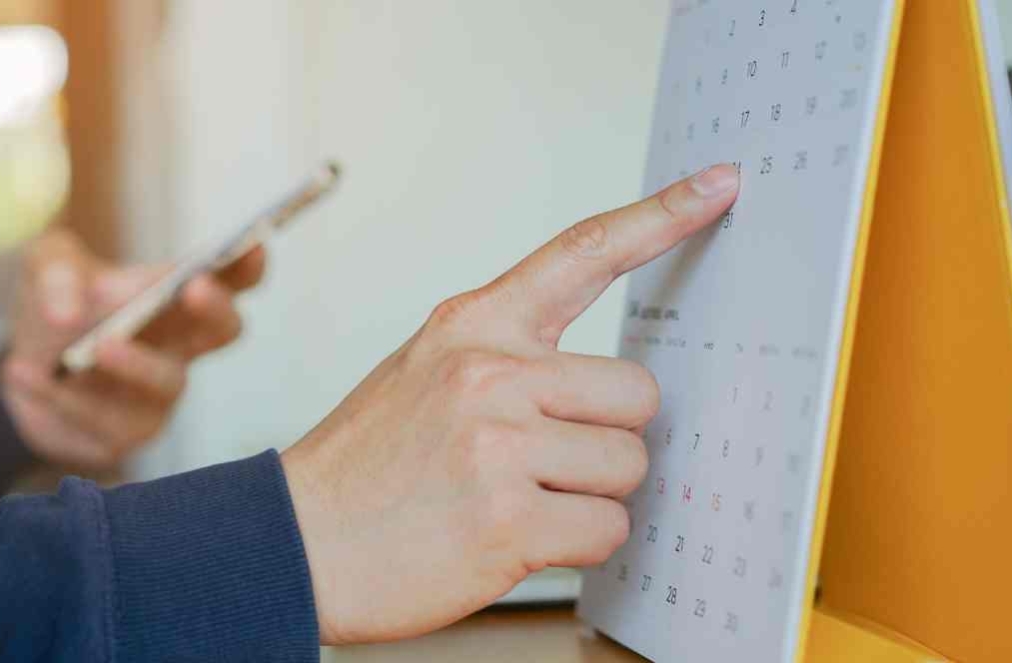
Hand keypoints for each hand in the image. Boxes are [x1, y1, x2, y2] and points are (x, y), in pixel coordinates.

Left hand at [0, 228, 265, 469]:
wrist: (18, 371)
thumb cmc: (54, 308)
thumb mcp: (46, 266)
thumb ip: (56, 270)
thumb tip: (68, 313)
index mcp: (176, 300)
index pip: (230, 280)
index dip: (248, 264)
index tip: (253, 243)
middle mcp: (181, 348)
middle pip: (225, 331)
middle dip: (216, 311)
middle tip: (193, 289)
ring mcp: (159, 396)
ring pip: (168, 383)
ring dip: (137, 363)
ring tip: (99, 346)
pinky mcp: (125, 436)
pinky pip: (102, 420)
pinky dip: (60, 396)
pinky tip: (24, 373)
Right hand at [281, 164, 738, 644]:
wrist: (293, 541)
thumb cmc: (365, 465)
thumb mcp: (424, 373)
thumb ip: (509, 361)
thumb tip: (608, 391)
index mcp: (471, 326)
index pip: (582, 253)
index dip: (660, 216)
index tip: (718, 186)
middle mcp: (489, 372)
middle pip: (637, 393)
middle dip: (610, 436)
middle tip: (549, 461)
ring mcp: (498, 443)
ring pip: (629, 466)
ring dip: (591, 495)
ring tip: (519, 500)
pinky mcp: (508, 518)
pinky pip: (607, 529)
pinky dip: (577, 544)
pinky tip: (516, 539)